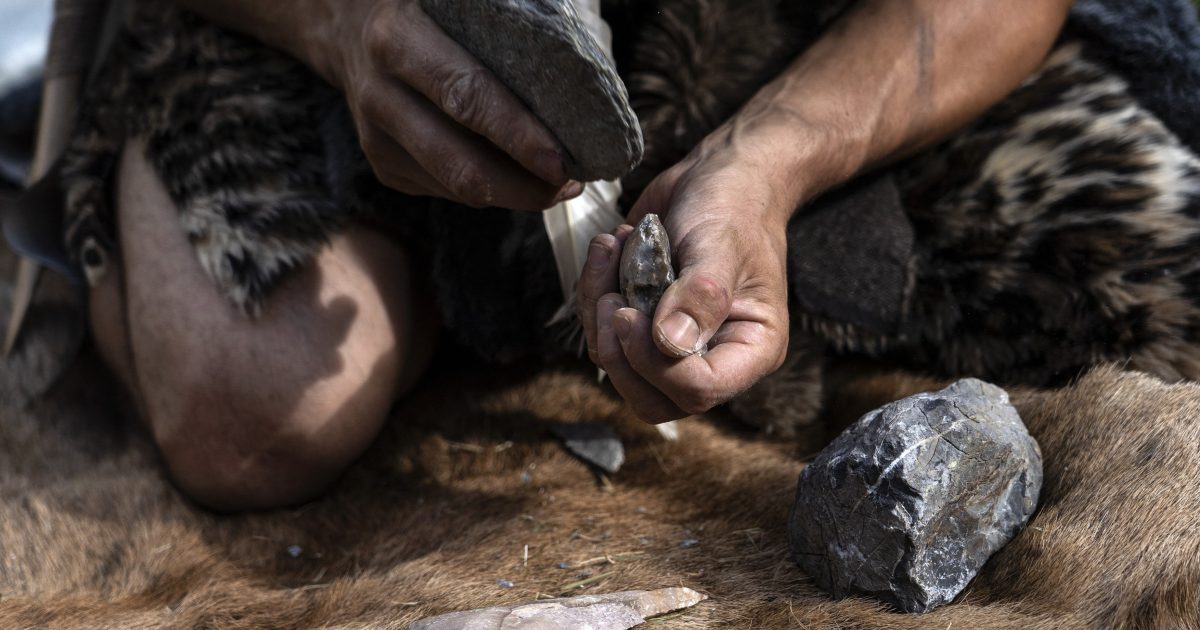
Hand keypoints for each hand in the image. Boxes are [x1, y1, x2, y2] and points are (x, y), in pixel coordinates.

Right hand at [317, 0, 582, 209]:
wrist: (345, 26)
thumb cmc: (420, 5)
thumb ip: (502, 13)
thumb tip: (567, 38)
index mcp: (398, 42)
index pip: (466, 97)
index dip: (518, 134)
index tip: (562, 160)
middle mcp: (381, 96)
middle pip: (462, 163)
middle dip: (525, 185)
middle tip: (574, 183)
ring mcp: (377, 139)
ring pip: (458, 188)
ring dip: (516, 195)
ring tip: (562, 186)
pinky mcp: (384, 167)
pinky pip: (448, 190)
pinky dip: (493, 191)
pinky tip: (522, 177)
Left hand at [577, 137, 792, 422]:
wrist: (720, 175)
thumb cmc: (734, 206)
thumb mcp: (719, 245)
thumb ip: (698, 296)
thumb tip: (668, 343)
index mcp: (750, 349)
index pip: (699, 390)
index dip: (655, 364)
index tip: (627, 313)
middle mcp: (713, 356)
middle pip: (653, 400)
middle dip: (618, 354)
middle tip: (609, 300)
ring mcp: (674, 344)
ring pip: (618, 365)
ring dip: (598, 311)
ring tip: (613, 249)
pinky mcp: (643, 323)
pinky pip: (602, 332)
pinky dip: (592, 291)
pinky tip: (610, 248)